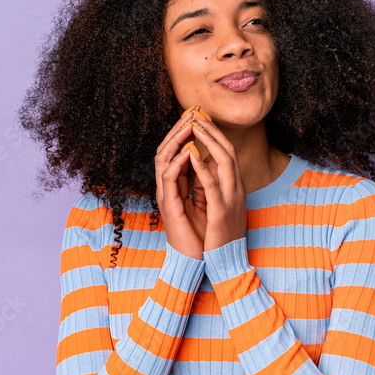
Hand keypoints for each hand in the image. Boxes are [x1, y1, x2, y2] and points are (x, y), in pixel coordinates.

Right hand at [154, 112, 206, 259]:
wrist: (199, 260)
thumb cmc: (203, 233)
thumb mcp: (207, 200)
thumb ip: (205, 180)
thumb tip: (211, 159)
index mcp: (176, 185)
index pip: (176, 152)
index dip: (185, 134)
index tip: (199, 116)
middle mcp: (167, 188)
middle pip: (165, 150)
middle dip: (177, 131)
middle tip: (191, 113)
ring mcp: (165, 196)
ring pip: (162, 160)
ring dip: (175, 141)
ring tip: (188, 126)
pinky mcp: (168, 207)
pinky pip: (167, 179)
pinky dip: (177, 164)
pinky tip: (187, 153)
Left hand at [186, 113, 246, 252]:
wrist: (227, 262)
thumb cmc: (220, 236)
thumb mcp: (218, 205)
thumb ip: (213, 185)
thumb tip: (205, 164)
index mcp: (235, 187)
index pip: (228, 153)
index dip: (215, 134)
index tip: (201, 119)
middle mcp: (237, 189)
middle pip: (228, 150)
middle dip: (212, 130)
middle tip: (197, 113)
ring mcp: (231, 199)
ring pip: (225, 161)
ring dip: (209, 141)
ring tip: (194, 125)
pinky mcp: (222, 211)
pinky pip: (212, 184)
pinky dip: (202, 167)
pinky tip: (192, 154)